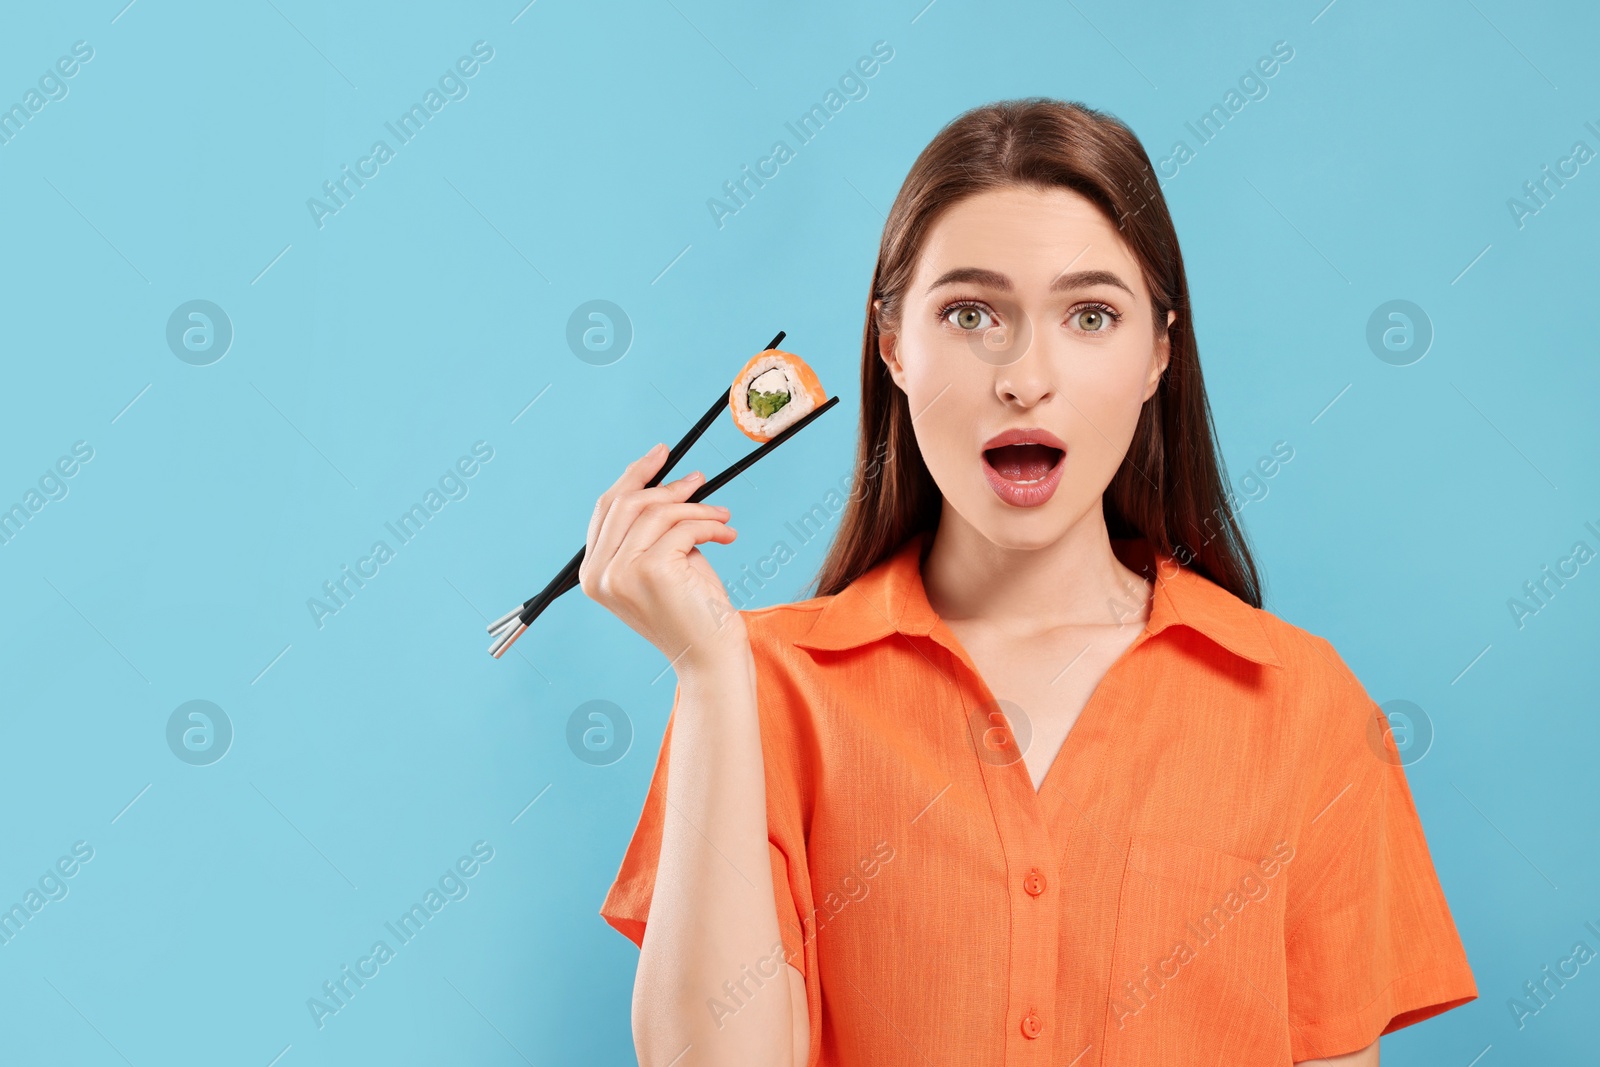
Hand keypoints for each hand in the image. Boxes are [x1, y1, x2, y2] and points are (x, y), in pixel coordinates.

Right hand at [578, 442, 747, 669]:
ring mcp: (620, 574)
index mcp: (592, 573)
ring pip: (657, 512)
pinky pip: (682, 528)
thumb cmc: (691, 612)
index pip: (606, 509)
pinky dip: (709, 525)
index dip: (634, 476)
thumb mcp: (664, 563)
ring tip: (722, 516)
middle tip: (699, 480)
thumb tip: (668, 481)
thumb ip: (653, 529)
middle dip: (666, 485)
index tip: (661, 454)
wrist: (709, 658)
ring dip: (697, 507)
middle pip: (626, 503)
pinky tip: (727, 534)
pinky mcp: (651, 571)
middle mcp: (598, 574)